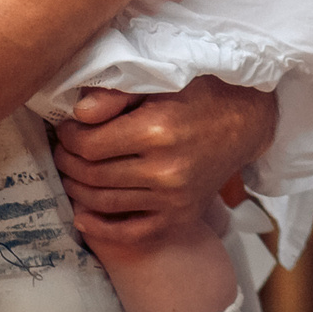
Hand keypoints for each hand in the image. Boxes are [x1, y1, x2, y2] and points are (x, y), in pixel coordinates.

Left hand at [53, 78, 277, 251]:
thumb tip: (78, 114)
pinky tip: (83, 216)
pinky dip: (101, 229)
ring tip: (72, 171)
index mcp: (158, 130)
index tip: (66, 128)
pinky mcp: (181, 216)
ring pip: (104, 203)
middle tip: (63, 149)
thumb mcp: (164, 77)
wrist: (248, 120)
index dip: (68, 137)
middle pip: (92, 175)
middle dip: (67, 161)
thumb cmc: (203, 92)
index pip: (89, 145)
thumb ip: (118, 93)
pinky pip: (131, 234)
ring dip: (77, 189)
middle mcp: (165, 170)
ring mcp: (174, 199)